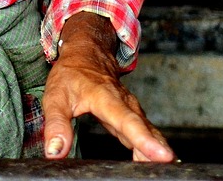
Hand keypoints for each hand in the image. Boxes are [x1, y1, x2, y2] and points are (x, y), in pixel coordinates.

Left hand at [40, 12, 174, 162]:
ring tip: (165, 168)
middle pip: (144, 128)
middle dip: (157, 148)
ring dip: (157, 149)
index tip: (160, 155)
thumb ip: (56, 124)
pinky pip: (146, 133)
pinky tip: (155, 164)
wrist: (87, 54)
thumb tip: (55, 152)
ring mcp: (132, 110)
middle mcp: (125, 104)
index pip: (126, 121)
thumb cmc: (71, 75)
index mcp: (105, 97)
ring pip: (149, 131)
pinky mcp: (133, 116)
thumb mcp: (54, 97)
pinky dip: (152, 147)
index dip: (143, 139)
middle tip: (168, 166)